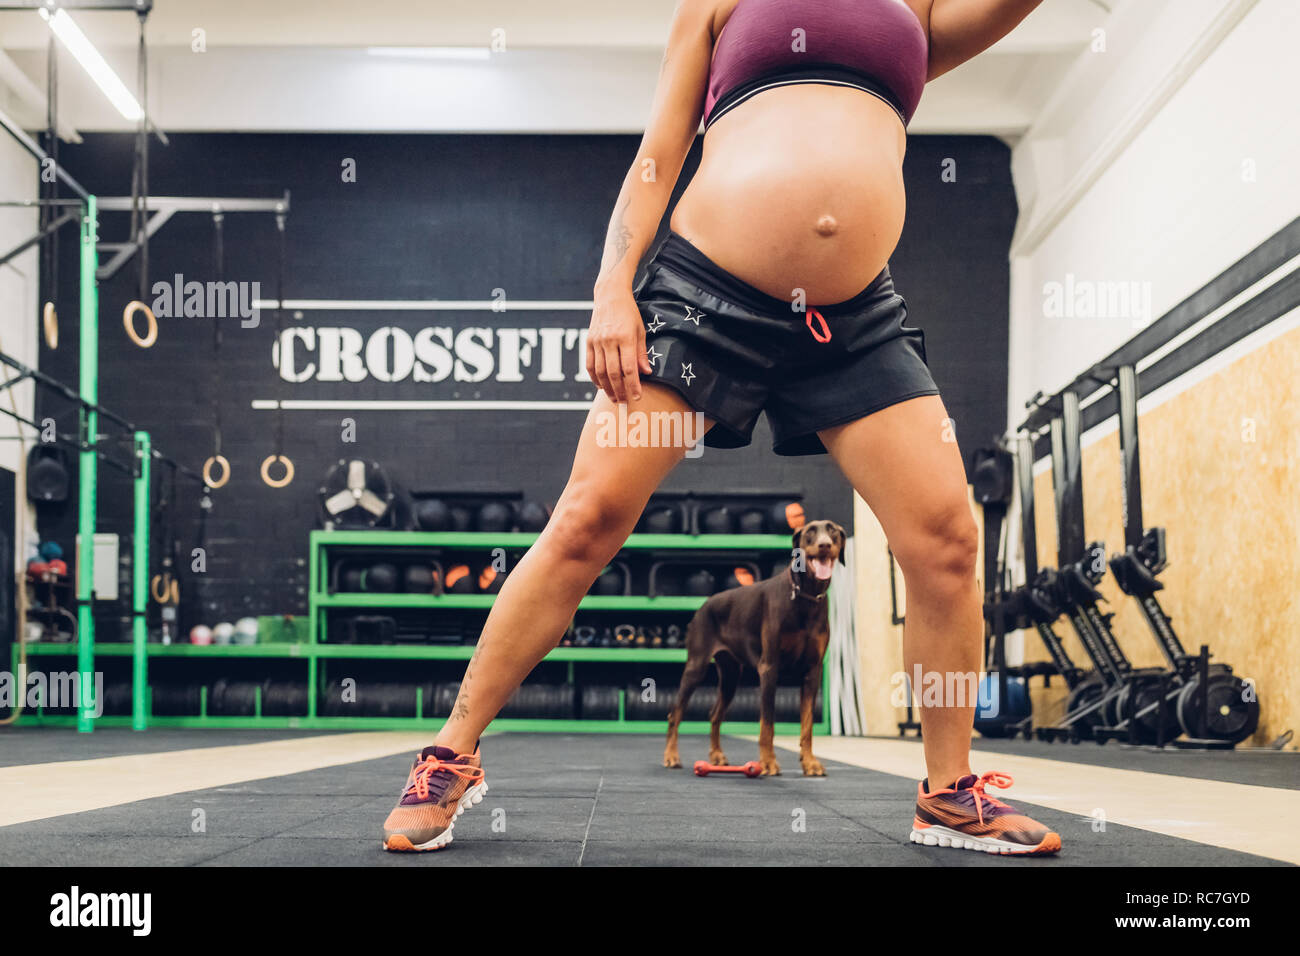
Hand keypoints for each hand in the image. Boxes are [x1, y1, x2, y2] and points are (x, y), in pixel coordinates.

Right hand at [586, 286, 651, 403]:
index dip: (633, 385)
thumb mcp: (640, 330)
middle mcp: (609, 340)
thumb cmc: (629, 313)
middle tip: (624, 402)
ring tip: (614, 397)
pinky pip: (589, 364)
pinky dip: (594, 377)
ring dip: (606, 387)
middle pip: (613, 372)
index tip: (637, 397)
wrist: (610, 296)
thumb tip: (646, 373)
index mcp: (625, 337)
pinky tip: (600, 386)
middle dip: (619, 390)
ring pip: (600, 371)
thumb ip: (641, 353)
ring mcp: (597, 341)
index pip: (629, 368)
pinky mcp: (588, 341)